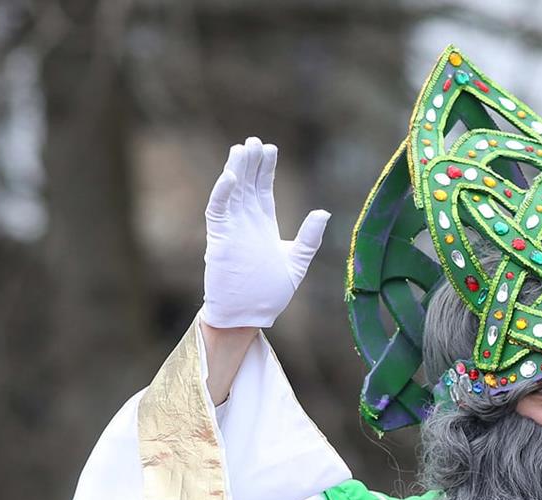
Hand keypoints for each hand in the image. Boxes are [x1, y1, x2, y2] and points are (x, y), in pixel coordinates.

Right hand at [201, 136, 330, 329]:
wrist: (249, 316)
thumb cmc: (270, 294)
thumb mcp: (297, 263)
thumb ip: (309, 238)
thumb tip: (323, 211)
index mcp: (263, 225)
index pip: (263, 189)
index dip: (266, 169)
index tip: (271, 149)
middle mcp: (246, 222)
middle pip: (247, 184)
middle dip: (250, 163)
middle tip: (254, 140)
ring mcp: (232, 229)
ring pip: (232, 192)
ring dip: (236, 170)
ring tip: (242, 148)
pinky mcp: (220, 238)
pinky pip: (218, 211)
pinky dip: (222, 193)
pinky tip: (230, 176)